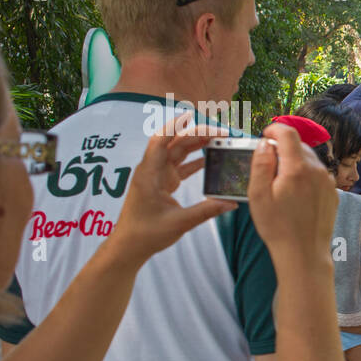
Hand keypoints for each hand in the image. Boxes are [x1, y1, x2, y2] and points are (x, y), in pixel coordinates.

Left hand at [104, 114, 235, 265]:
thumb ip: (206, 211)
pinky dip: (194, 161)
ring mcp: (156, 176)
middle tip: (220, 133)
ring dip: (196, 145)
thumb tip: (231, 203)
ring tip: (218, 140)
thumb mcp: (180, 223)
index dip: (175, 126)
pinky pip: (179, 166)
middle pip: (174, 143)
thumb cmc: (146, 233)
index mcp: (150, 175)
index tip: (191, 115)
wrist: (129, 246)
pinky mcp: (162, 183)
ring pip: (177, 152)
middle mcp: (151, 170)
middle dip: (196, 134)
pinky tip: (209, 158)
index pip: (161, 142)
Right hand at [247, 122, 337, 263]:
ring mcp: (328, 182)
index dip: (274, 130)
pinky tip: (295, 193)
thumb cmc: (278, 227)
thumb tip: (266, 143)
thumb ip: (261, 164)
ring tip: (280, 180)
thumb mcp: (258, 195)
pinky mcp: (333, 193)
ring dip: (295, 161)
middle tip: (268, 163)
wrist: (304, 253)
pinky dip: (305, 174)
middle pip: (300, 146)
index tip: (265, 136)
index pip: (288, 134)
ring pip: (310, 160)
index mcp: (298, 168)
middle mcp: (317, 171)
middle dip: (283, 147)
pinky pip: (317, 174)